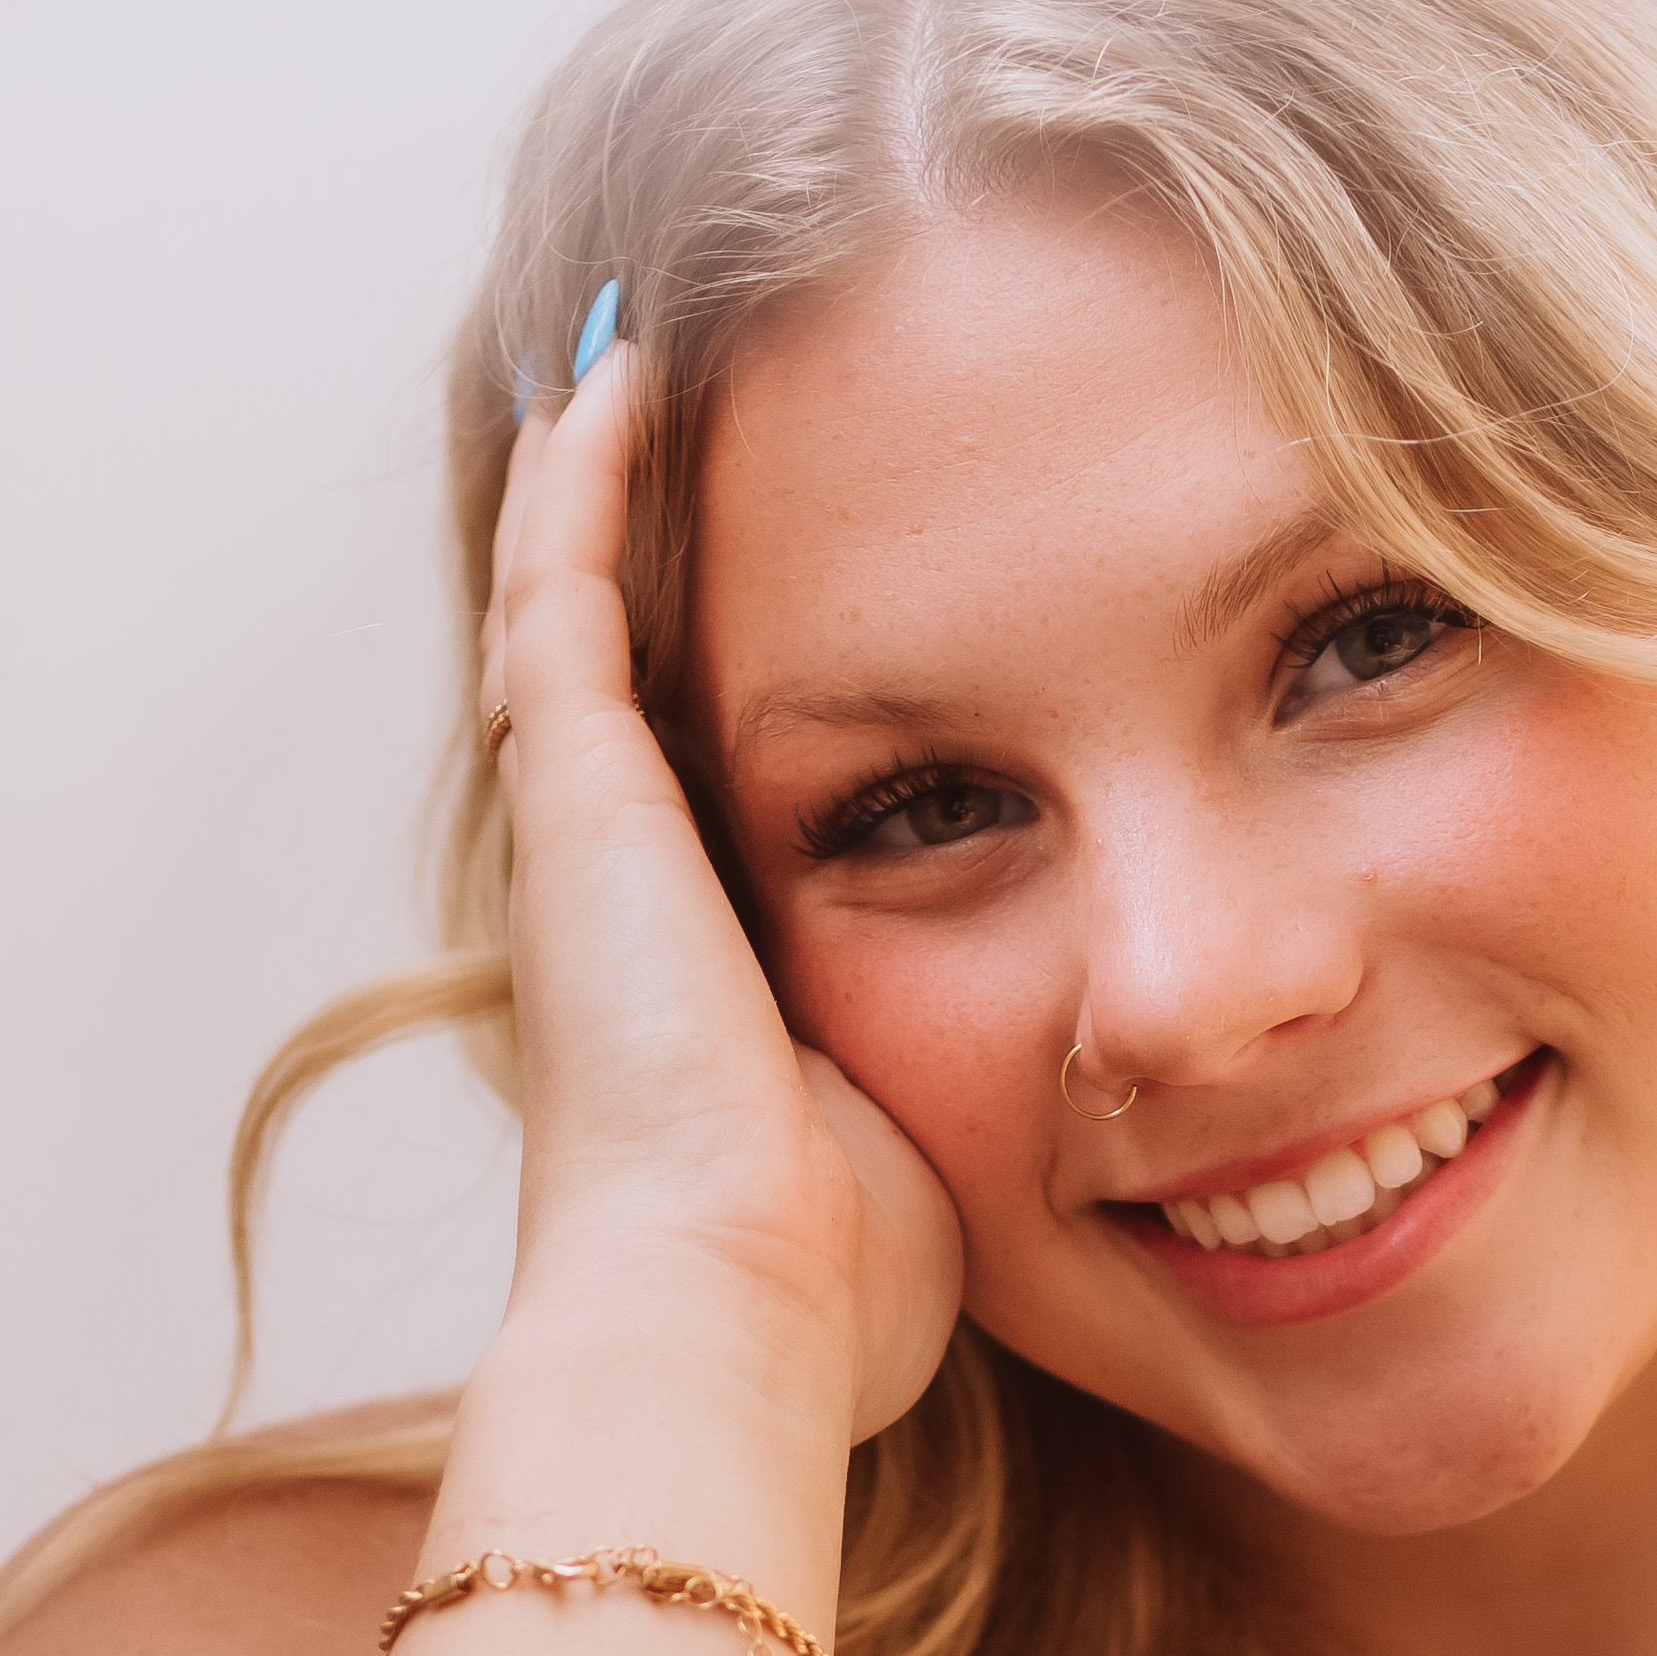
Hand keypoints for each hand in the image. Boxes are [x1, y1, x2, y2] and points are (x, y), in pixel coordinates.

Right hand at [485, 335, 960, 1436]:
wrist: (732, 1311)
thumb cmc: (841, 1281)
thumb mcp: (930, 1145)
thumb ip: (980, 1086)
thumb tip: (1097, 1087)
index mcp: (689, 966)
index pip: (702, 776)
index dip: (739, 669)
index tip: (796, 573)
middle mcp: (612, 887)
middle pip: (616, 667)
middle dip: (654, 540)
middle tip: (684, 407)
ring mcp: (576, 832)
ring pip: (566, 600)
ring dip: (601, 473)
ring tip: (643, 344)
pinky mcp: (569, 794)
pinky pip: (560, 587)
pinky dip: (581, 474)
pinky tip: (623, 368)